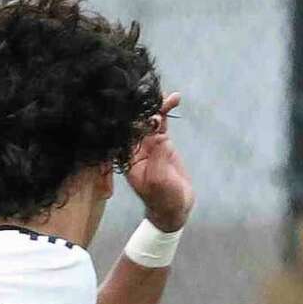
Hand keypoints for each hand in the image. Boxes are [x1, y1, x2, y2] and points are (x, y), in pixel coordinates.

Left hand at [125, 93, 195, 231]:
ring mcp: (148, 146)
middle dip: (145, 109)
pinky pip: (162, 124)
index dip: (133, 120)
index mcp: (128, 160)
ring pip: (150, 121)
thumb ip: (158, 158)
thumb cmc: (164, 199)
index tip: (140, 105)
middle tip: (156, 95)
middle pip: (137, 124)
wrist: (175, 207)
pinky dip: (167, 111)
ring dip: (158, 106)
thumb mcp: (159, 180)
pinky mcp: (161, 144)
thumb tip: (160, 137)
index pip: (127, 135)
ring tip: (169, 96)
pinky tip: (175, 99)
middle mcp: (135, 151)